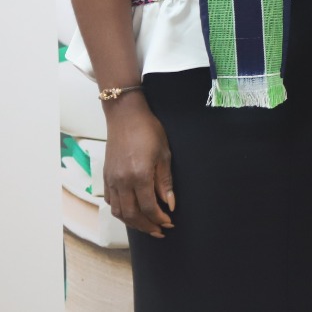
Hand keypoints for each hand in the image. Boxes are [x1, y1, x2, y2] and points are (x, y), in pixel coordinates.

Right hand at [103, 99, 174, 237]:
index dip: (159, 218)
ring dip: (133, 223)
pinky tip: (131, 213)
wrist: (125, 117)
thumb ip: (165, 181)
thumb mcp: (164, 154)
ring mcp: (111, 180)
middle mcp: (122, 181)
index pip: (149, 207)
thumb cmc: (148, 131)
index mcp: (139, 175)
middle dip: (147, 226)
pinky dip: (121, 212)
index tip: (169, 223)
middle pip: (132, 214)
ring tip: (147, 226)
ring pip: (119, 212)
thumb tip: (170, 204)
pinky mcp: (106, 177)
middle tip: (160, 231)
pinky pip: (111, 202)